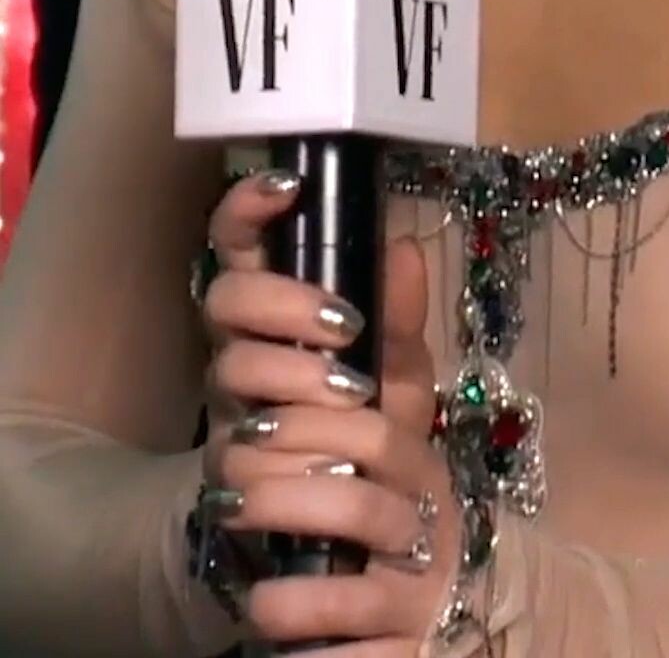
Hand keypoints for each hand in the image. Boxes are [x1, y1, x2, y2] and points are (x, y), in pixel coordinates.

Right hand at [200, 168, 457, 652]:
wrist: (336, 518)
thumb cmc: (362, 418)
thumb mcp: (398, 366)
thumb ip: (401, 313)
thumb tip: (405, 247)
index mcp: (275, 307)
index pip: (239, 239)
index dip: (249, 204)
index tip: (289, 186)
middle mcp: (240, 347)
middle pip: (226, 298)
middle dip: (284, 303)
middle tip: (346, 326)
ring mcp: (229, 407)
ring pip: (230, 369)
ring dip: (293, 375)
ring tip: (352, 393)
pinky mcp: (228, 469)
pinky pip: (239, 449)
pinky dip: (292, 452)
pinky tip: (329, 458)